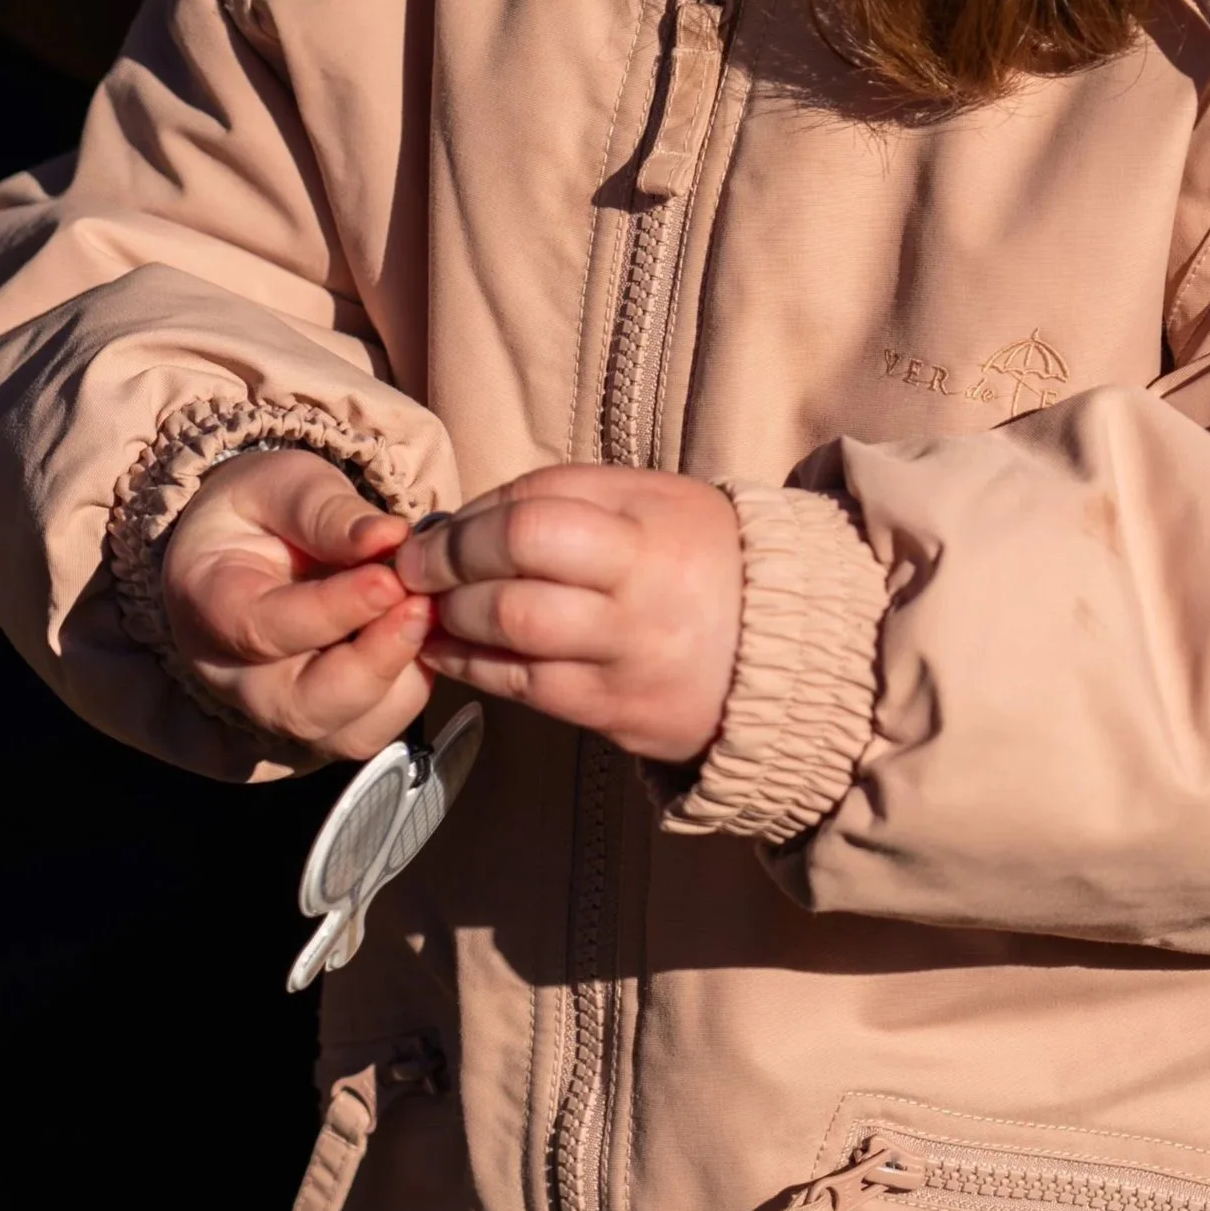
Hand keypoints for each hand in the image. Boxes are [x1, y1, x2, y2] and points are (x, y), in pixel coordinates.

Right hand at [161, 449, 433, 759]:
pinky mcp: (326, 721)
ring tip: (430, 616)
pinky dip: (410, 689)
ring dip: (401, 681)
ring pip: (345, 732)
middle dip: (373, 665)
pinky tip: (426, 636)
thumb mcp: (281, 485)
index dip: (334, 611)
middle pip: (302, 708)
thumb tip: (389, 537)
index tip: (390, 580)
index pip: (264, 629)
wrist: (251, 543)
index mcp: (207, 603)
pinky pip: (373, 729)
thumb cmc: (262, 510)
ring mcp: (280, 708)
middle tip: (423, 607)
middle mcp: (235, 675)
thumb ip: (324, 510)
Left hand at [395, 465, 741, 762]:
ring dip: (452, 614)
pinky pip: (523, 686)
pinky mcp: (618, 711)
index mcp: (652, 522)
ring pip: (511, 626)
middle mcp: (642, 586)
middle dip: (447, 560)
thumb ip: (572, 499)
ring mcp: (630, 653)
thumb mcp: (659, 503)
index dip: (470, 518)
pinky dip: (471, 663)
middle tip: (415, 566)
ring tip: (431, 605)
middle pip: (517, 559)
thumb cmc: (707, 564)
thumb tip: (465, 518)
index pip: (536, 507)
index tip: (439, 528)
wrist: (794, 657)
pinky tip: (448, 647)